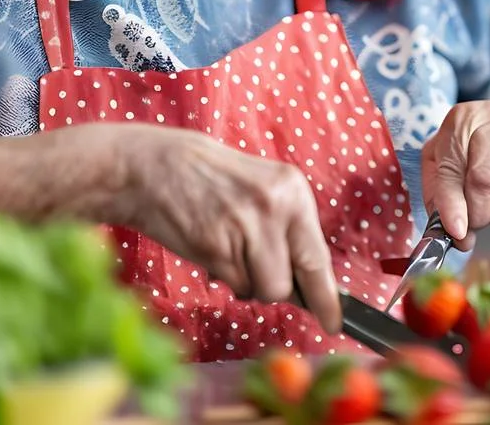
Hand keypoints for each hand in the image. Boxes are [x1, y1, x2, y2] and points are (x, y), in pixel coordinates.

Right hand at [112, 126, 340, 331]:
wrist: (154, 166)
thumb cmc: (211, 180)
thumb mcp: (262, 189)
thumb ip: (287, 229)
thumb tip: (308, 283)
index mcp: (293, 191)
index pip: (318, 257)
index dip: (327, 298)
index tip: (334, 322)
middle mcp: (275, 208)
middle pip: (289, 284)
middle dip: (275, 289)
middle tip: (257, 273)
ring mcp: (244, 228)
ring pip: (262, 290)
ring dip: (247, 283)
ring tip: (230, 250)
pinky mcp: (213, 247)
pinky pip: (233, 284)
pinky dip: (224, 276)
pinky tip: (212, 248)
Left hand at [420, 100, 489, 248]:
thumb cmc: (465, 148)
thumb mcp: (439, 161)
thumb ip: (439, 198)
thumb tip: (459, 238)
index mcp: (462, 121)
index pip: (453, 168)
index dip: (452, 205)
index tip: (456, 232)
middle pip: (487, 180)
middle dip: (478, 215)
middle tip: (474, 223)